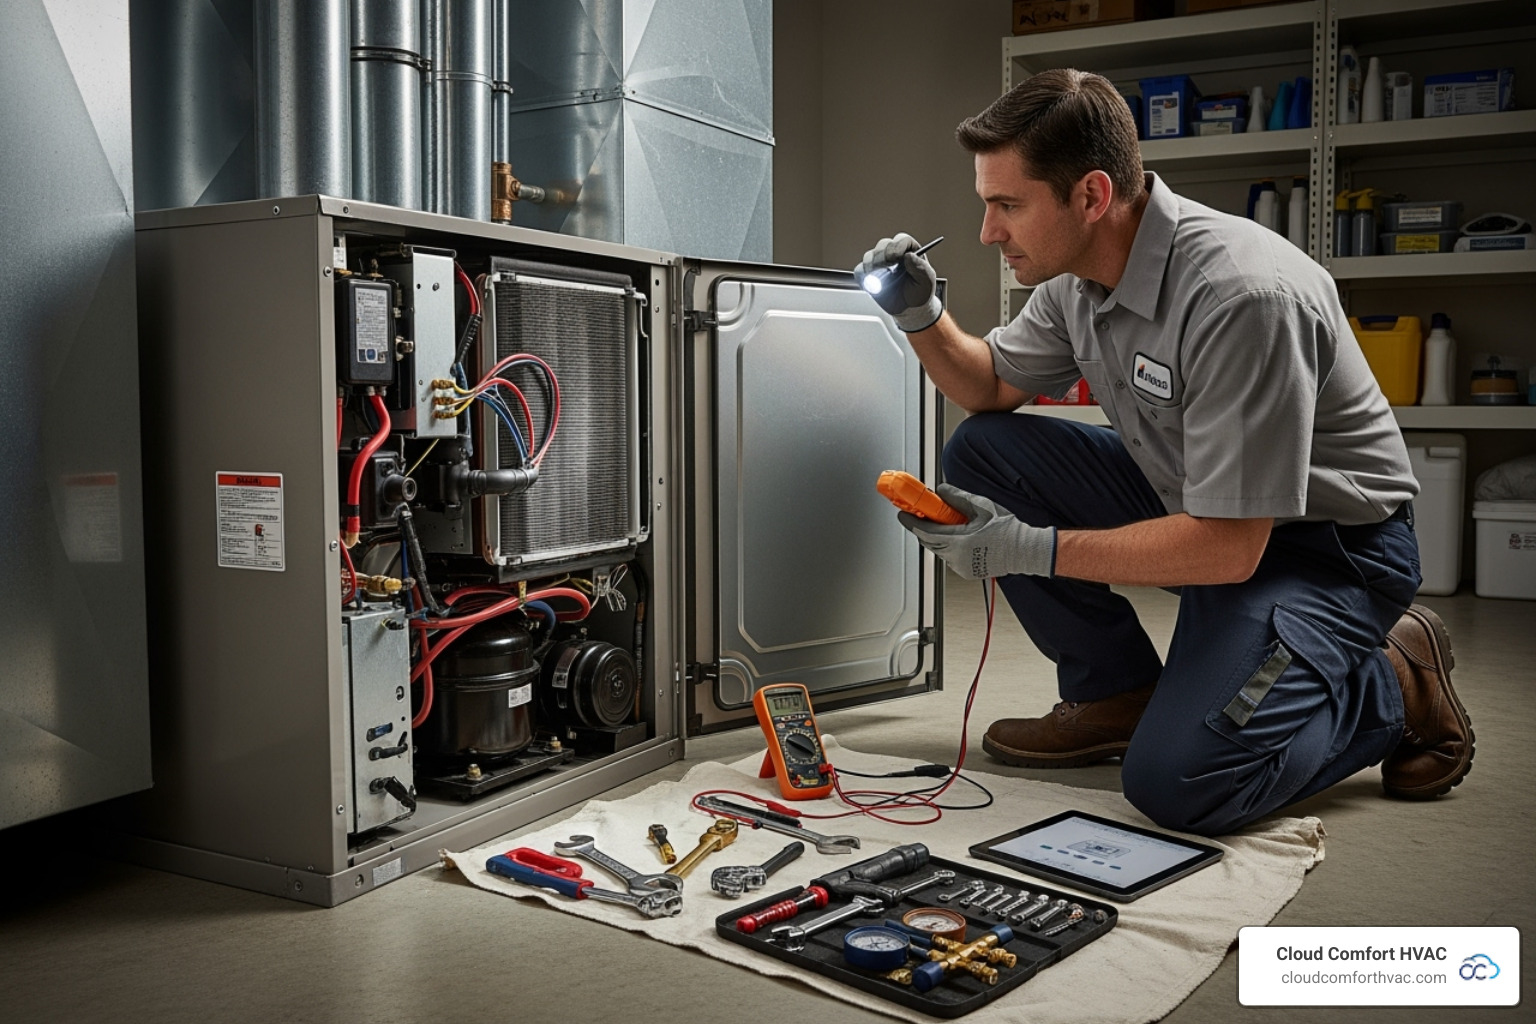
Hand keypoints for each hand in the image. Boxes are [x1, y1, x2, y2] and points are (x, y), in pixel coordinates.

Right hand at [853, 233, 942, 332]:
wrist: (909, 308)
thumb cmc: (919, 292)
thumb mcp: (927, 281)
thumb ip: (921, 267)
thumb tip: (909, 255)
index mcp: (910, 250)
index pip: (902, 240)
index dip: (897, 246)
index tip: (895, 257)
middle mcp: (893, 253)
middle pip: (883, 245)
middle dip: (883, 256)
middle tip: (886, 268)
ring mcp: (879, 263)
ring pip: (869, 256)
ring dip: (872, 267)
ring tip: (880, 281)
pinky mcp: (868, 274)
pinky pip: (860, 271)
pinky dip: (864, 277)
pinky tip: (873, 285)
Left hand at [897, 484, 1055, 579]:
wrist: (1025, 551)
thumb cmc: (1008, 531)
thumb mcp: (982, 507)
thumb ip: (958, 498)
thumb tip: (941, 491)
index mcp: (959, 542)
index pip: (926, 532)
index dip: (912, 522)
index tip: (903, 513)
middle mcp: (957, 558)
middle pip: (930, 542)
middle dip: (924, 528)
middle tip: (922, 514)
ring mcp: (961, 567)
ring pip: (940, 550)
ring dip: (938, 537)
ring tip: (946, 523)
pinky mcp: (967, 572)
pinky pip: (950, 558)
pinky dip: (948, 546)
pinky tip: (959, 536)